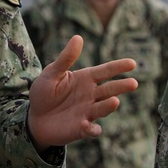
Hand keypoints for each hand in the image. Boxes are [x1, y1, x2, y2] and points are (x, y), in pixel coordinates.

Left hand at [27, 35, 136, 150]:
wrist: (34, 118)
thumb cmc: (43, 92)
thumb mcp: (52, 73)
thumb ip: (66, 58)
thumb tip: (78, 37)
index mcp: (85, 79)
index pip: (106, 71)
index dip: (118, 67)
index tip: (132, 63)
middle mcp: (90, 95)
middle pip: (109, 89)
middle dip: (121, 86)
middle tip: (133, 83)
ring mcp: (87, 112)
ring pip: (103, 108)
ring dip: (109, 106)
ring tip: (115, 101)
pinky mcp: (81, 129)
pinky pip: (91, 130)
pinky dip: (92, 129)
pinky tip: (86, 125)